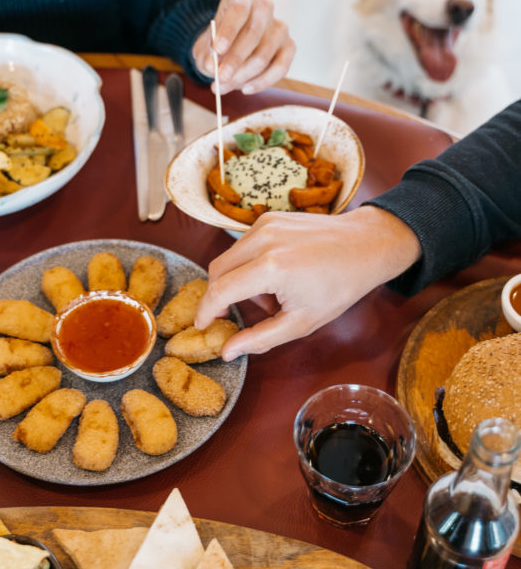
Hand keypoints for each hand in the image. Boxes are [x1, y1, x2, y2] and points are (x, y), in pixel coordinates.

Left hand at [192, 0, 294, 93]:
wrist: (230, 49)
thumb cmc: (217, 44)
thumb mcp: (204, 48)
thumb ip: (205, 56)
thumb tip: (212, 66)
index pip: (239, 8)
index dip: (228, 30)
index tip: (217, 50)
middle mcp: (264, 8)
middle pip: (253, 33)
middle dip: (235, 59)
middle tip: (220, 77)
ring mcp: (279, 27)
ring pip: (264, 55)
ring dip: (242, 76)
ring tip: (224, 87)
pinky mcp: (289, 47)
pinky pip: (280, 68)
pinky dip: (262, 82)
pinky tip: (245, 89)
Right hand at [195, 207, 421, 358]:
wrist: (366, 245)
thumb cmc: (340, 286)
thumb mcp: (302, 323)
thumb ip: (260, 339)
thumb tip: (227, 351)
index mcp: (271, 268)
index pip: (219, 291)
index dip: (206, 312)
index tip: (202, 326)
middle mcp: (263, 240)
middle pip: (216, 271)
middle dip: (220, 296)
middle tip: (237, 314)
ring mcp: (265, 224)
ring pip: (229, 257)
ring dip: (237, 280)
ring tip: (269, 295)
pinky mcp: (269, 217)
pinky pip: (243, 244)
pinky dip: (249, 263)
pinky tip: (275, 275)